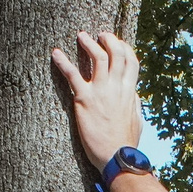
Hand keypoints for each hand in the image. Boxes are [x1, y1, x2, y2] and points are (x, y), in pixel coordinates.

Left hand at [50, 31, 143, 175]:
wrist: (117, 157)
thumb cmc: (125, 143)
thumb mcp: (137, 120)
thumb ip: (134, 104)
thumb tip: (133, 94)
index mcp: (129, 91)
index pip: (131, 61)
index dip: (125, 48)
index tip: (118, 43)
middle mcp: (117, 87)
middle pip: (116, 53)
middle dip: (108, 39)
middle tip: (100, 34)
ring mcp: (101, 91)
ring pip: (97, 56)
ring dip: (89, 43)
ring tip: (81, 36)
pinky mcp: (84, 99)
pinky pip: (72, 75)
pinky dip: (63, 62)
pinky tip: (55, 53)